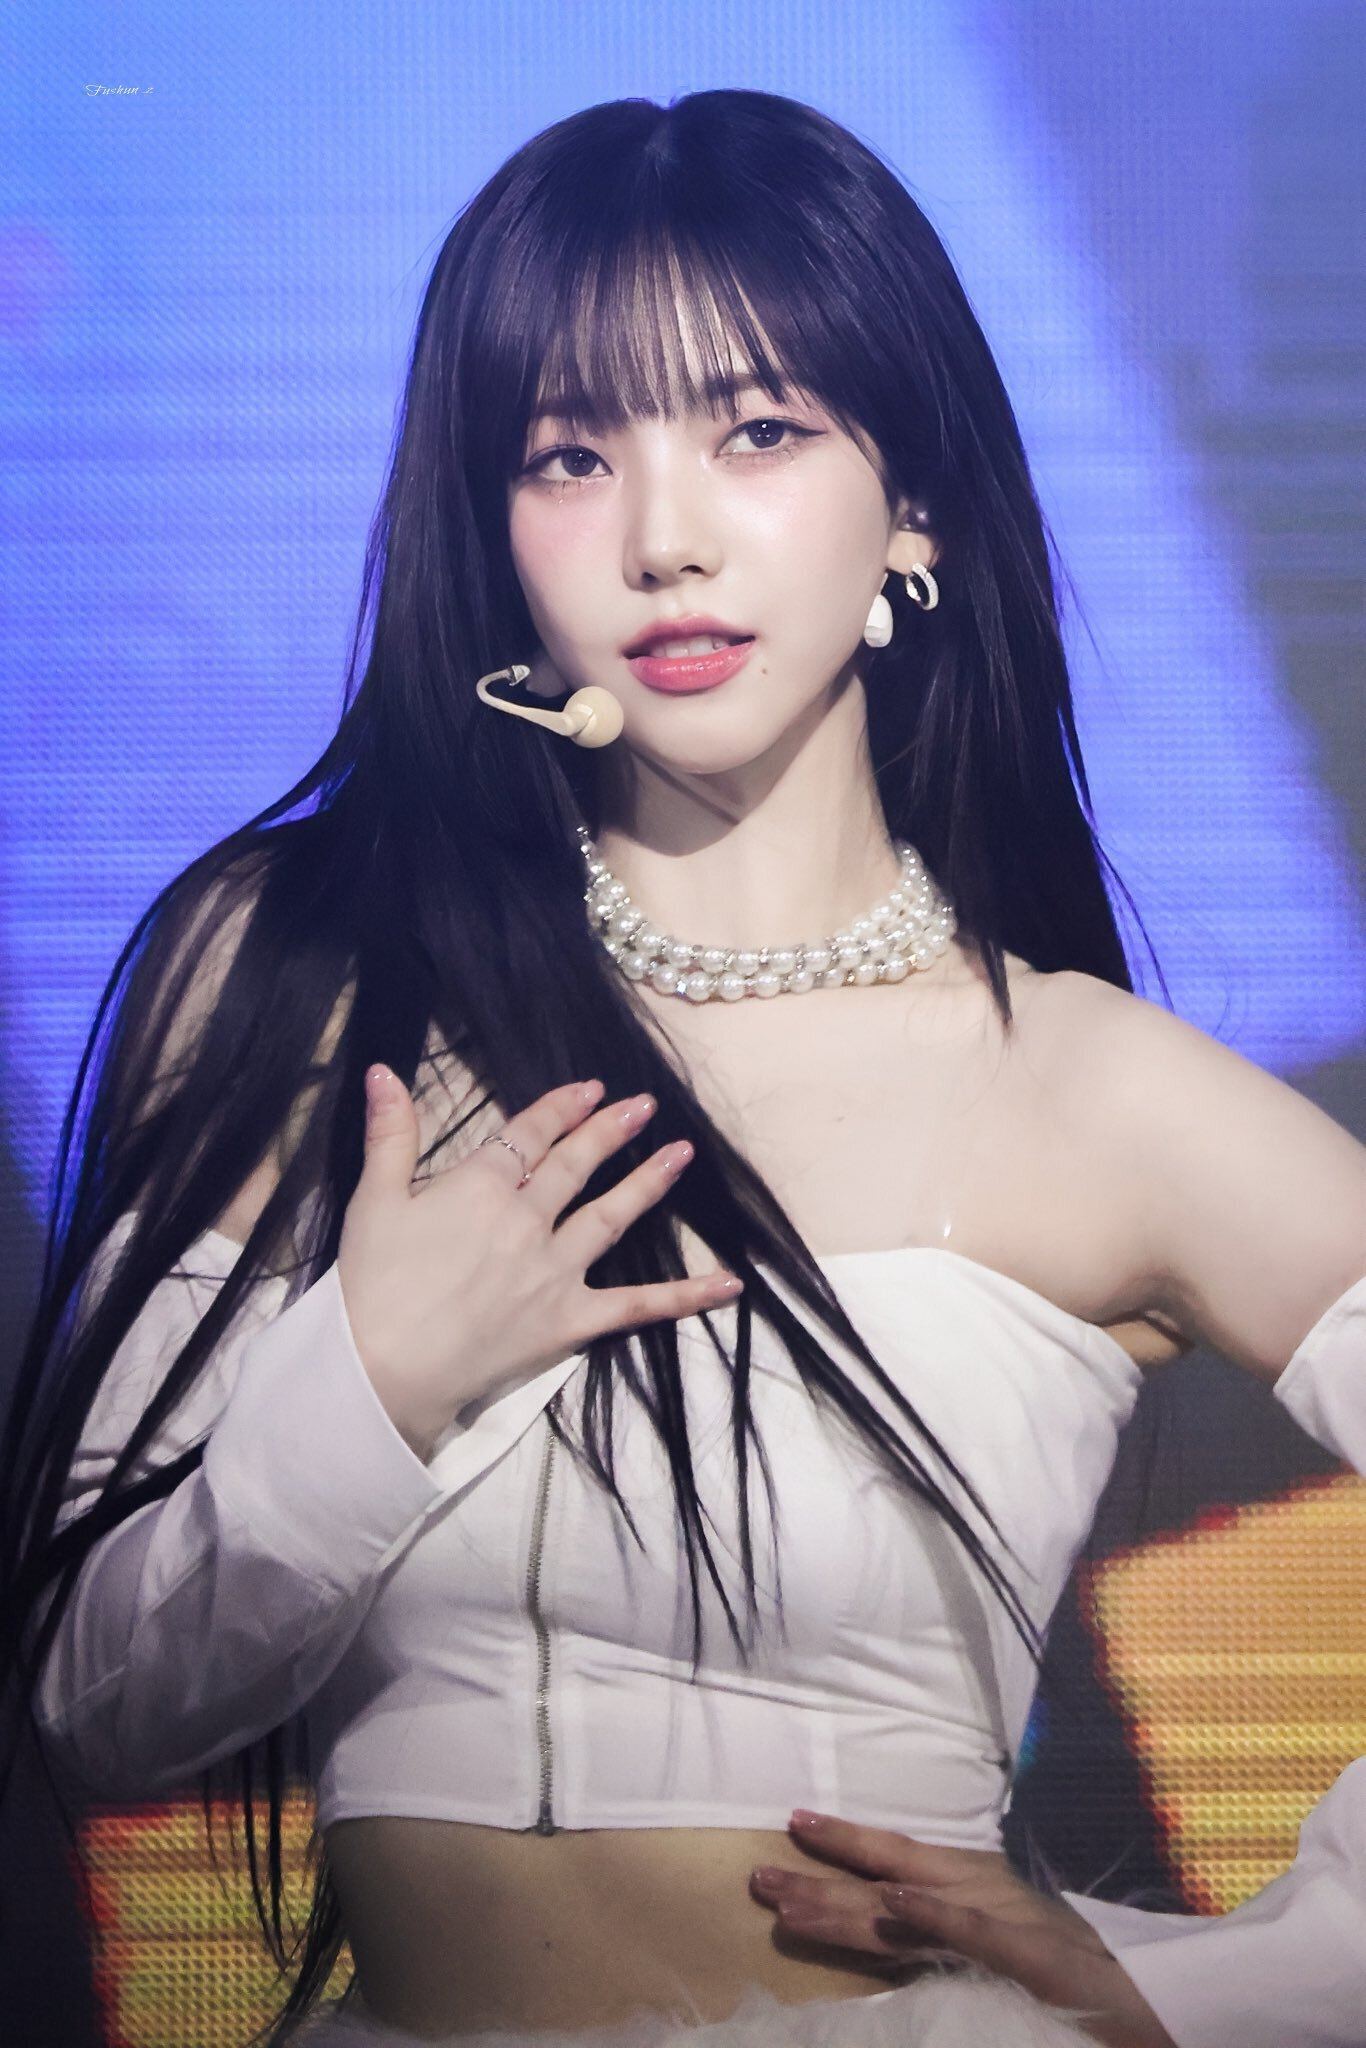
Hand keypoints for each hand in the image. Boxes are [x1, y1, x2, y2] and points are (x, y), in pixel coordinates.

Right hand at [338, 1069, 742, 1457]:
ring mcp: (556, 1270)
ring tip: (681, 1153)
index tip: (590, 1089)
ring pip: (612, 1216)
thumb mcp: (373, 1200)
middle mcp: (529, 1219)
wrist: (383, 1369)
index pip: (530, 1135)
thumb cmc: (373, 1286)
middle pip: (577, 1166)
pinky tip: (729, 1283)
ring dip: (649, 1182)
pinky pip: (637, 1304)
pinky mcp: (571, 1319)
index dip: (561, 1108)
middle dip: (612, 1131)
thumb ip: (390, 1134)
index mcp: (482, 1186)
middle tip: (645, 1106)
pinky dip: (686, 1295)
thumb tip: (383, 1071)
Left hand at [749, 1811, 1176, 2047]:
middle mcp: (984, 1896)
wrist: (1168, 1998)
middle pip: (886, 1884)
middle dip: (819, 1882)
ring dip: (848, 1899)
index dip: (846, 1843)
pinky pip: (972, 1932)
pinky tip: (893, 1899)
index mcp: (979, 1892)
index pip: (898, 1863)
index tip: (793, 1823)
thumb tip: (902, 1918)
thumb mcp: (1019, 1941)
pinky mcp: (1032, 1957)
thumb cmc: (1091, 1972)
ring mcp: (1005, 1925)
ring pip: (910, 1908)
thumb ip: (962, 1932)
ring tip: (791, 1896)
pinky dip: (932, 1913)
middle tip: (756, 1877)